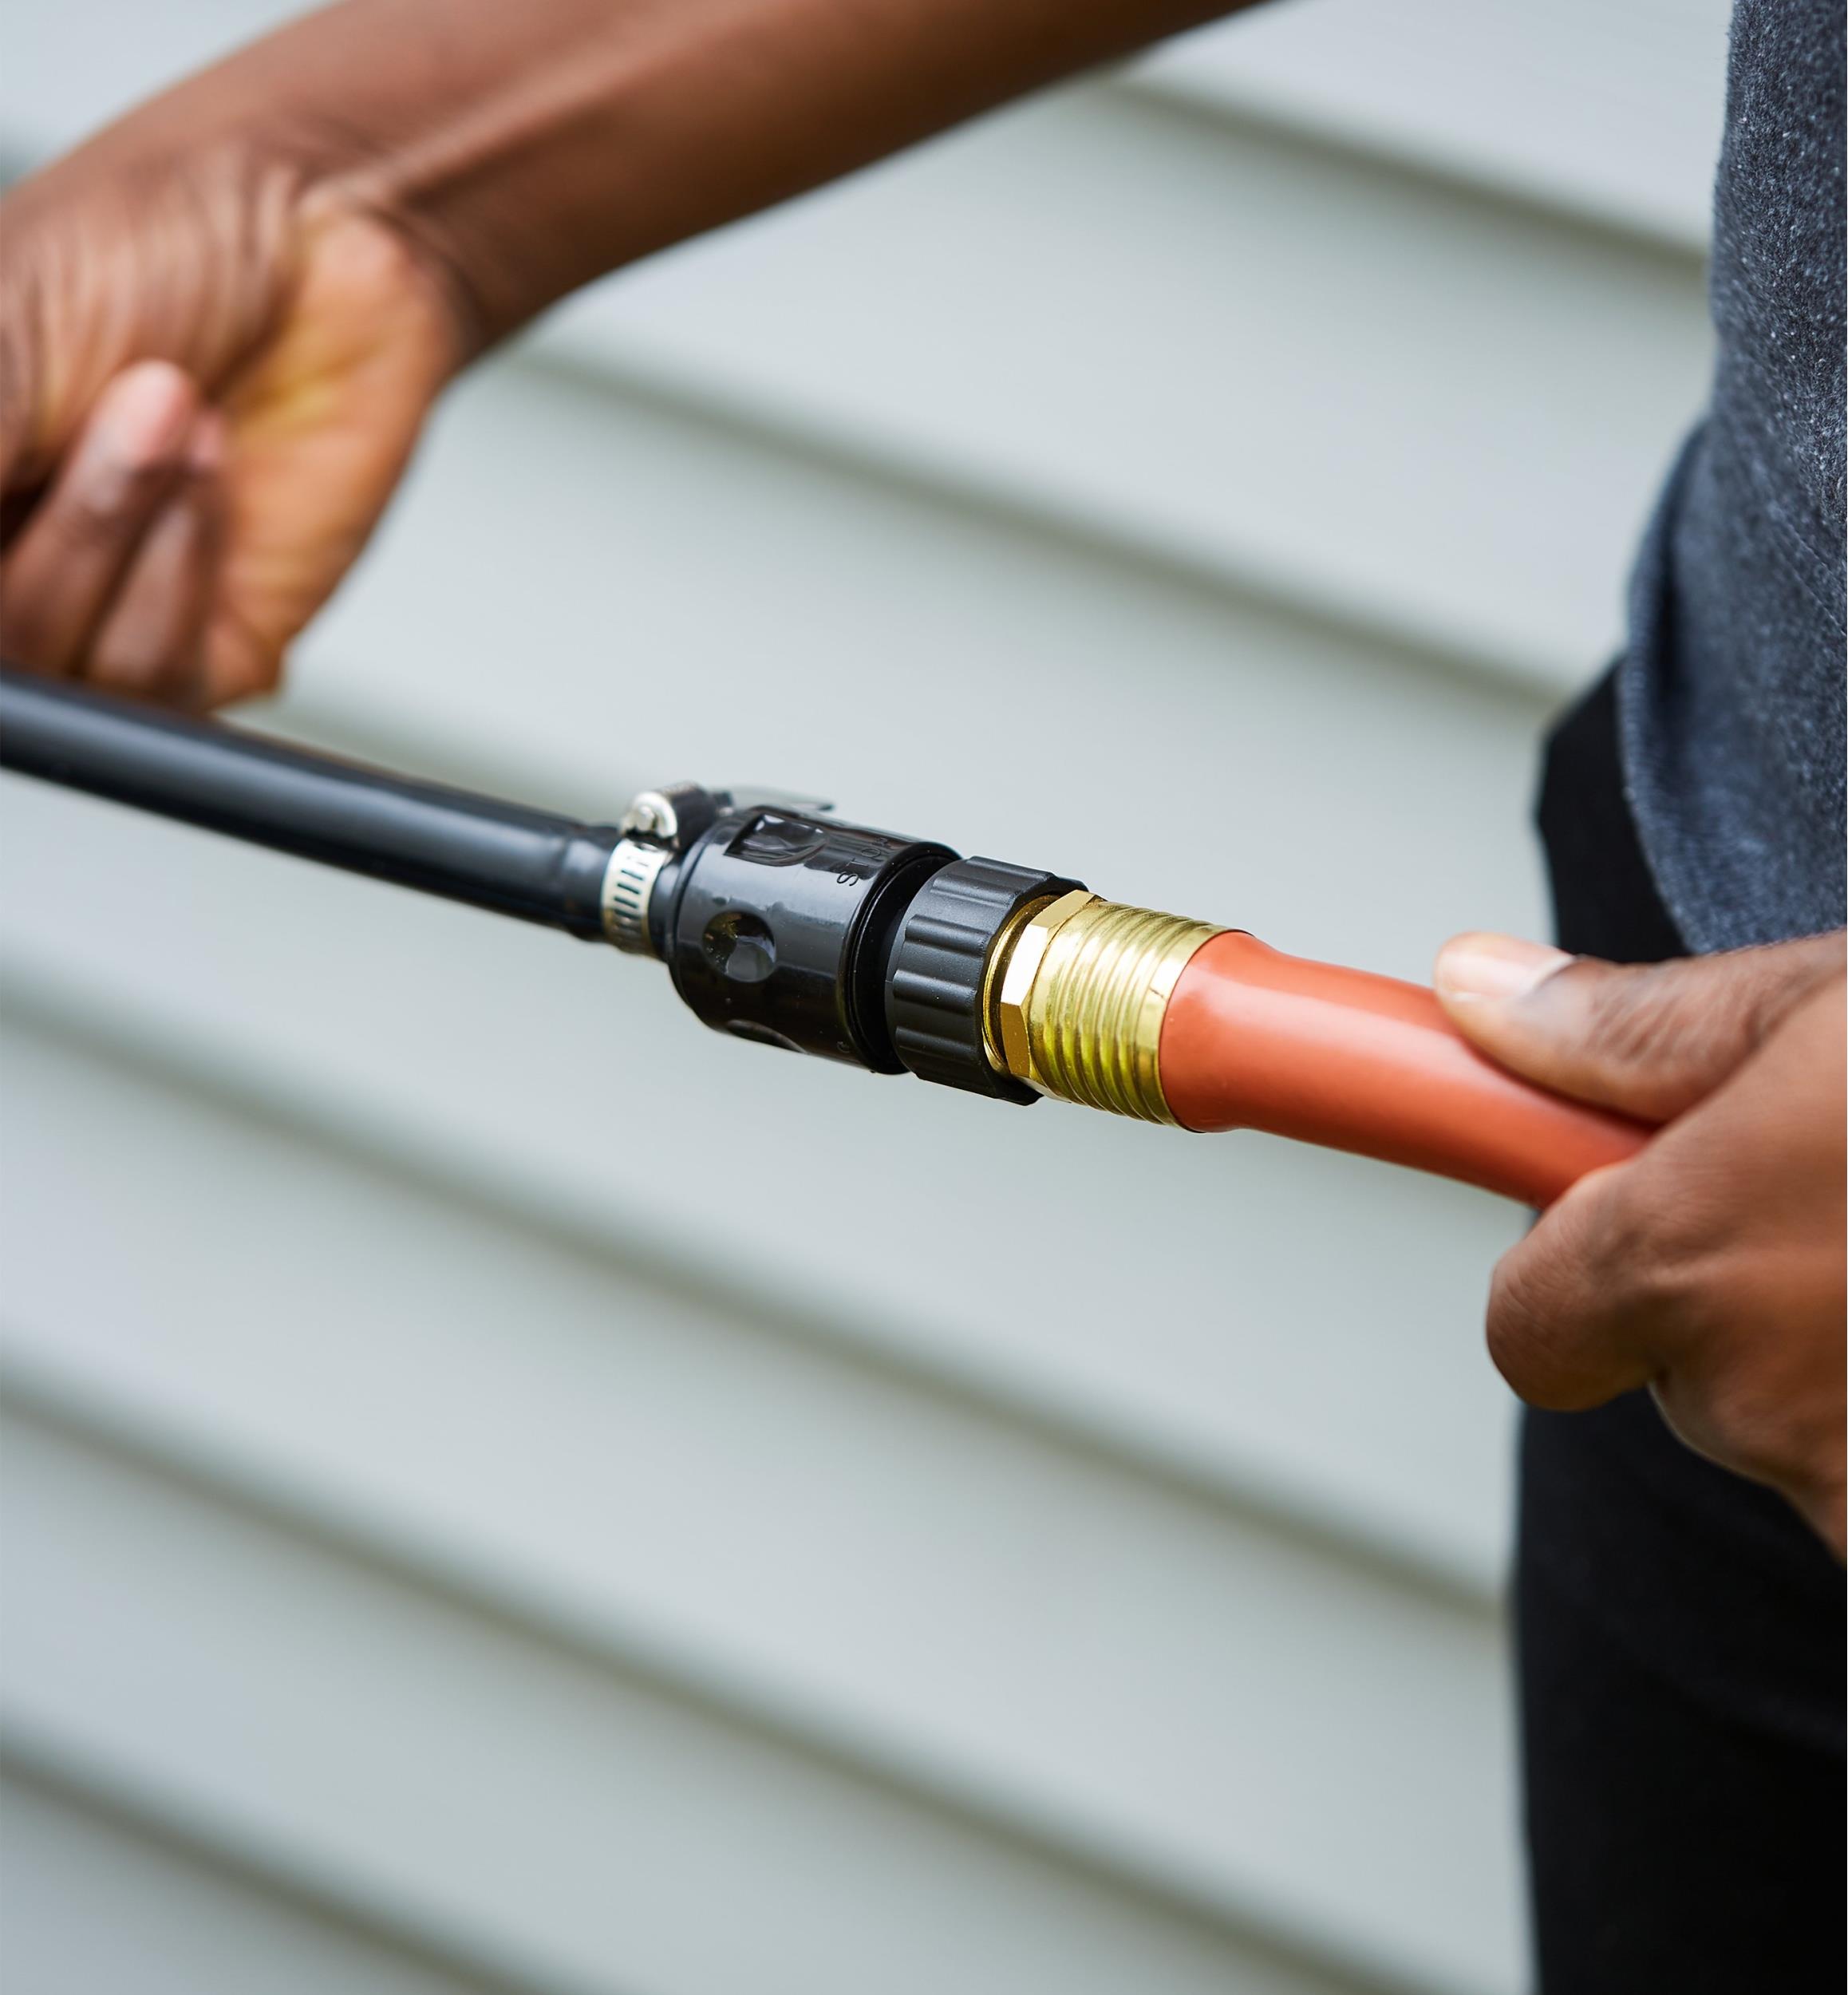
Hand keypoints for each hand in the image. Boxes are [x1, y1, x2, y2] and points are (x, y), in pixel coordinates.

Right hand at [1, 139, 458, 703]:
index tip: (13, 465)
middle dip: (60, 529)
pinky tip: (214, 471)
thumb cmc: (152, 244)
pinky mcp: (209, 650)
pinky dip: (182, 572)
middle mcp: (6, 557)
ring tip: (176, 414)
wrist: (328, 241)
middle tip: (127, 400)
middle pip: (2, 650)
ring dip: (119, 531)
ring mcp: (98, 613)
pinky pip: (159, 681)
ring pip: (69, 673)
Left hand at [1434, 929, 1846, 1555]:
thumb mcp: (1829, 1008)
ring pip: (1808, 1432)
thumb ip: (1636, 1029)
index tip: (1615, 1217)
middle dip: (1742, 1300)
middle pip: (1682, 1375)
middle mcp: (1769, 1413)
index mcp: (1691, 1265)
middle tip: (1841, 1202)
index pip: (1524, 1329)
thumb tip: (1476, 993)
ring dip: (1844, 1357)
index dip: (1570, 1271)